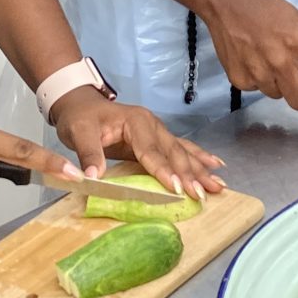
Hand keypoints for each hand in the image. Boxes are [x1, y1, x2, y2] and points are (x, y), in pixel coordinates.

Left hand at [50, 87, 226, 201]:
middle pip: (174, 152)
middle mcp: (152, 125)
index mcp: (136, 122)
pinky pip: (182, 148)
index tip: (178, 188)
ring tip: (219, 185)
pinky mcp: (157, 139)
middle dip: (191, 174)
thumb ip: (89, 152)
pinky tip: (215, 165)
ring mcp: (157, 131)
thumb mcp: (78, 132)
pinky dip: (199, 157)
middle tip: (203, 194)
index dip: (164, 170)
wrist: (80, 103)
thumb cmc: (80, 117)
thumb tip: (93, 176)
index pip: (152, 151)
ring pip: (183, 151)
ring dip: (201, 169)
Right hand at [200, 0, 297, 114]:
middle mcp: (281, 62)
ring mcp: (259, 72)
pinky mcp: (239, 79)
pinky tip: (250, 58)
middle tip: (290, 73)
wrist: (226, 3)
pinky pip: (256, 90)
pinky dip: (255, 78)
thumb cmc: (265, 8)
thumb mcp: (297, 19)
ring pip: (277, 95)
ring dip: (275, 83)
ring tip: (264, 57)